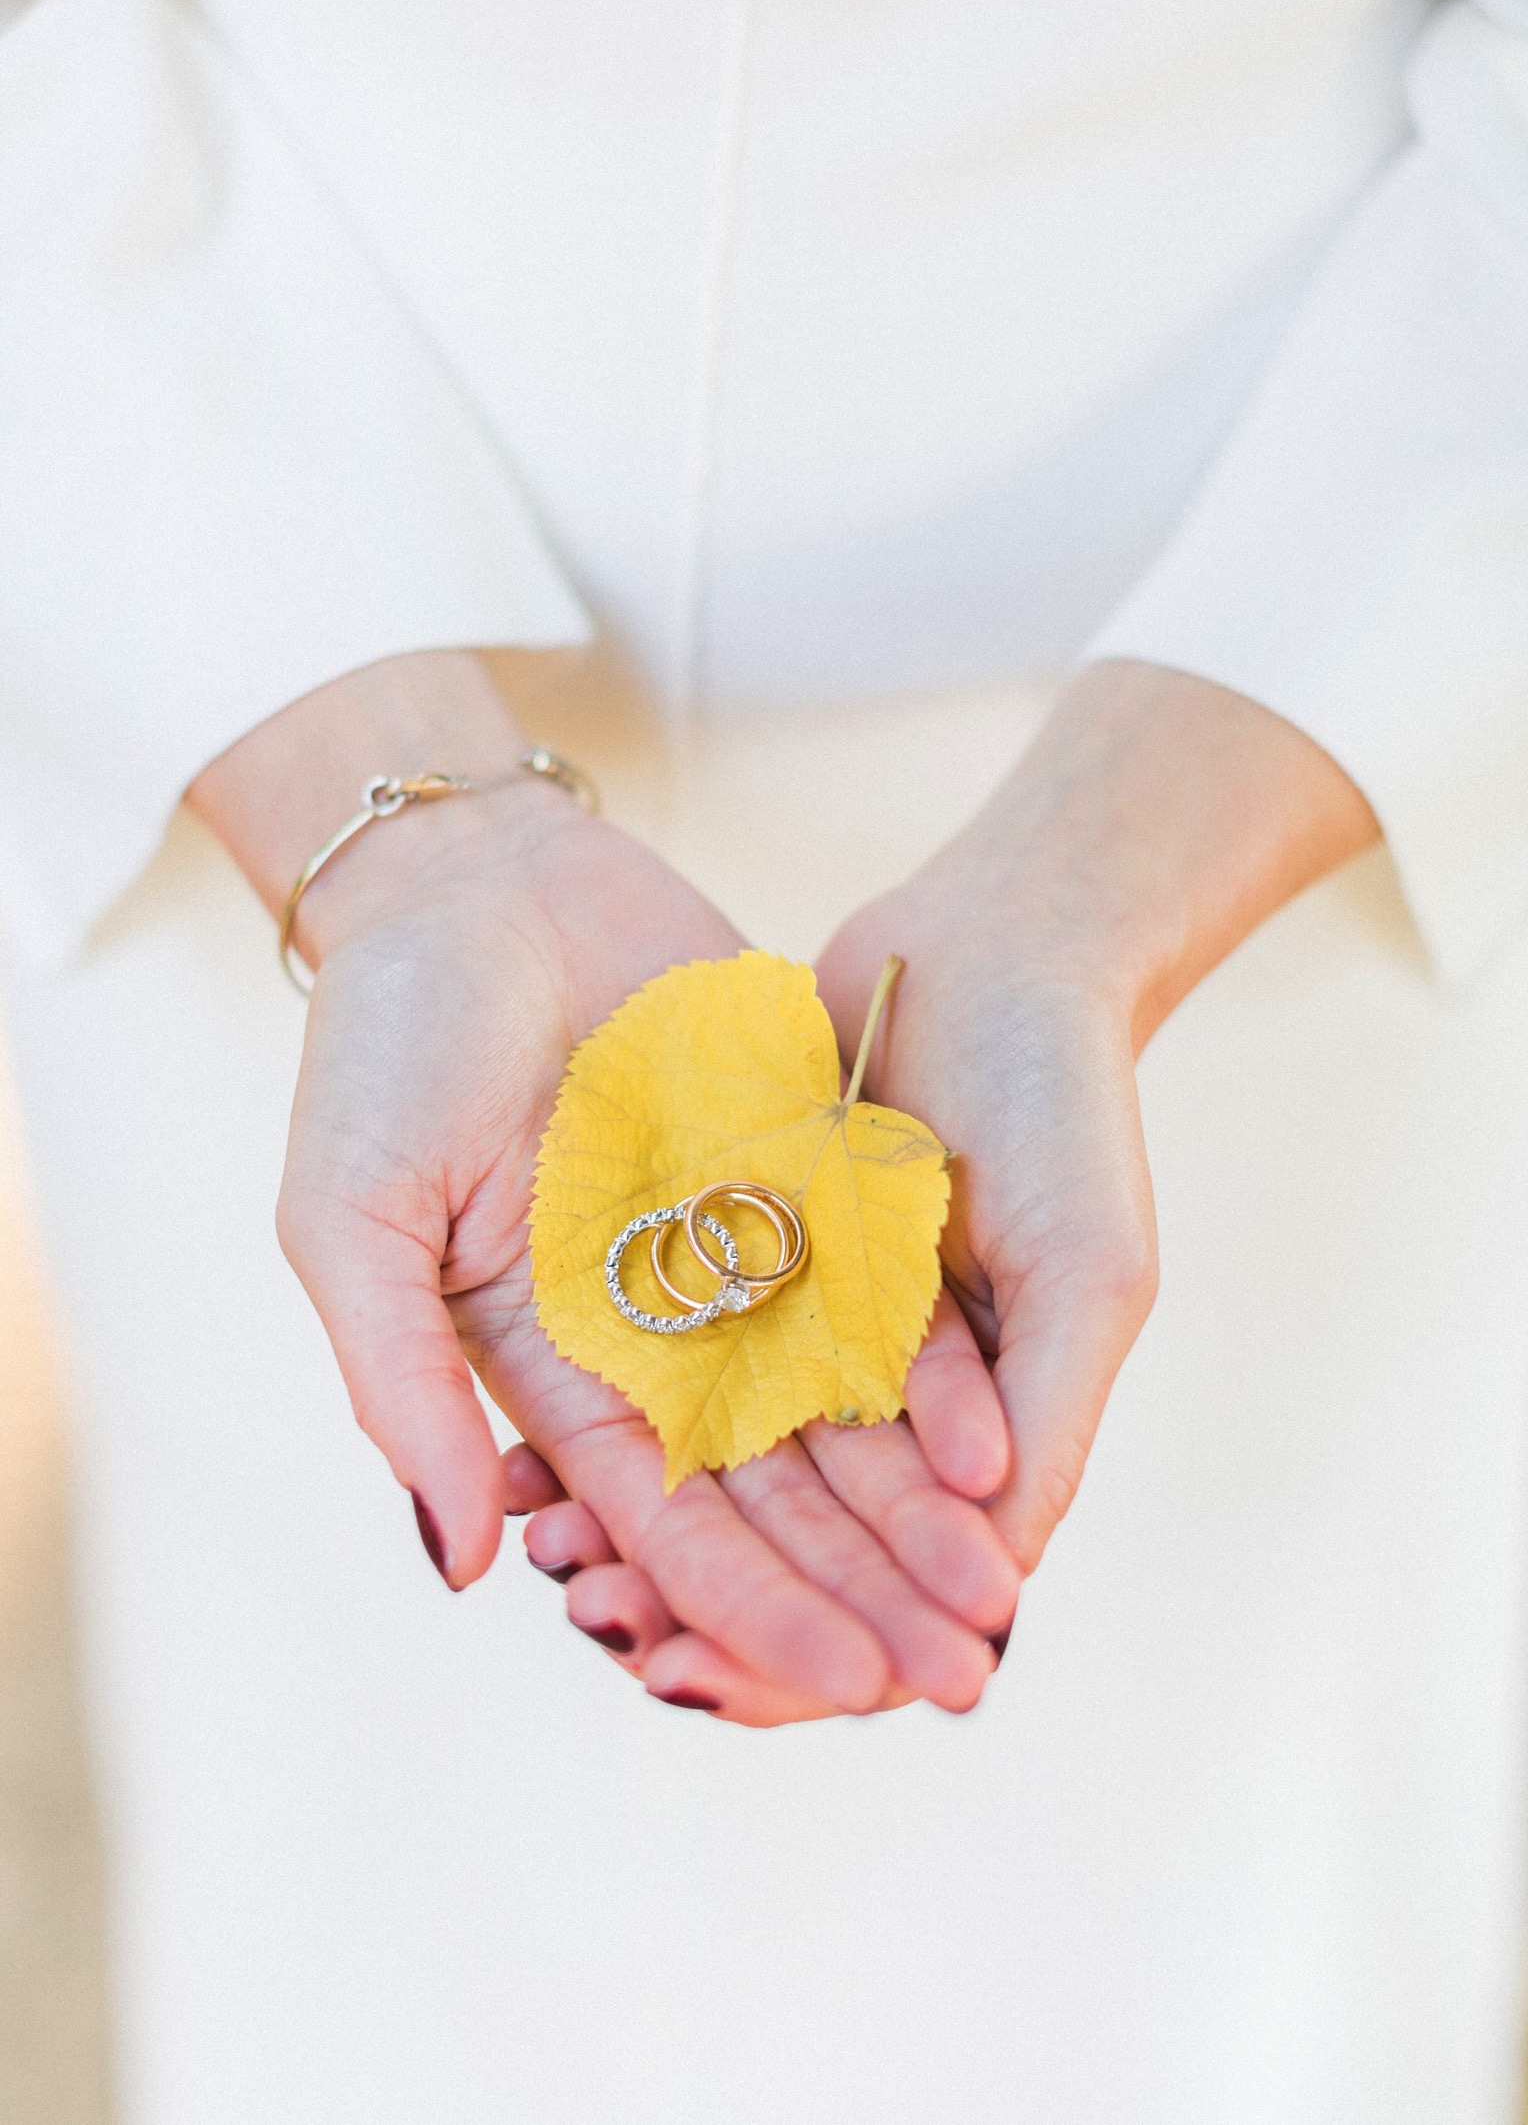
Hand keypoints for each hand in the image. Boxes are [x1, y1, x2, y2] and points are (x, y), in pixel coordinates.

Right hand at [190, 654, 1019, 1721]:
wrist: (476, 878)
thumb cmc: (384, 1045)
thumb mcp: (350, 1217)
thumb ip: (402, 1383)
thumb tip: (461, 1567)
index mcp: (552, 1366)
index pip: (664, 1519)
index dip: (751, 1606)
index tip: (838, 1686)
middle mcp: (658, 1331)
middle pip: (778, 1490)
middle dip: (864, 1584)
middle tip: (961, 1675)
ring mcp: (738, 1249)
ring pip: (846, 1406)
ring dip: (919, 1503)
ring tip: (999, 1590)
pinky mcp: (803, 1167)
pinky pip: (883, 1274)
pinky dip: (936, 1361)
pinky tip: (1001, 1439)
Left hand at [541, 658, 1378, 1630]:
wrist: (1000, 946)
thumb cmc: (1070, 1113)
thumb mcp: (1088, 1277)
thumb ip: (1049, 1427)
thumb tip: (999, 1598)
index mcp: (971, 1430)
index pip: (878, 1585)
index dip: (796, 1648)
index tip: (710, 1680)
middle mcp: (875, 1397)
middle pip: (777, 1545)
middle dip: (697, 1611)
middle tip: (614, 1641)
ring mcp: (802, 1328)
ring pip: (708, 1472)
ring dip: (638, 1538)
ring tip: (558, 1575)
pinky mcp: (737, 1258)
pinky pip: (663, 1369)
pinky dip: (606, 1427)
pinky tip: (533, 1469)